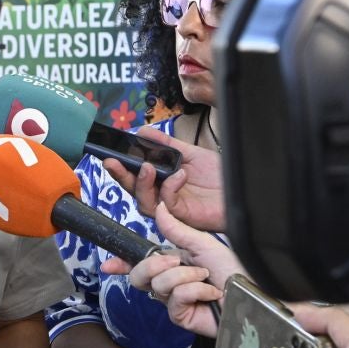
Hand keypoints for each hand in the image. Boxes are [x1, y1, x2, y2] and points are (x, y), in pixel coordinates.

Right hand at [99, 127, 224, 229]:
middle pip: (132, 190)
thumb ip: (165, 144)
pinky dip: (169, 188)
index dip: (120, 166)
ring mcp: (170, 208)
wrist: (239, 189)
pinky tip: (180, 175)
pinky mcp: (181, 216)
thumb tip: (142, 132)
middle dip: (120, 175)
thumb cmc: (217, 176)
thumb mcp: (188, 153)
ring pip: (144, 201)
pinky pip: (167, 203)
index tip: (109, 154)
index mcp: (159, 180)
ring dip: (142, 183)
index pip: (133, 175)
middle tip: (113, 162)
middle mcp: (160, 195)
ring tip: (147, 167)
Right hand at [101, 202, 241, 336]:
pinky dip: (194, 291)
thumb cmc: (234, 268)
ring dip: (186, 277)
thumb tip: (159, 207)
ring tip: (206, 278)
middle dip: (155, 265)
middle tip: (177, 261)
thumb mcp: (202, 242)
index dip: (121, 264)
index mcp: (173, 262)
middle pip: (139, 276)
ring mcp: (174, 301)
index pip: (140, 264)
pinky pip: (174, 299)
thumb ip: (176, 229)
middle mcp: (170, 282)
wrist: (253, 293)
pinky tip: (210, 293)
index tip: (107, 264)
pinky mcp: (181, 316)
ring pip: (158, 285)